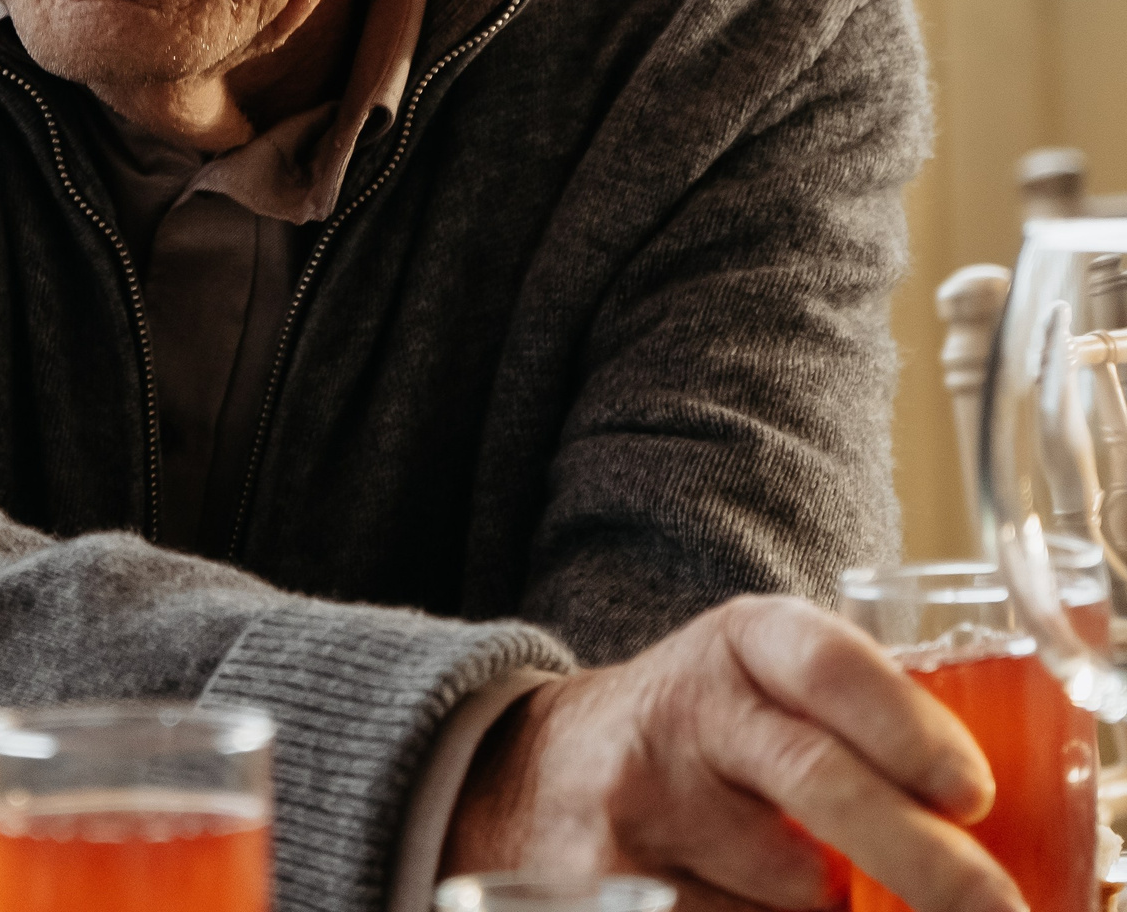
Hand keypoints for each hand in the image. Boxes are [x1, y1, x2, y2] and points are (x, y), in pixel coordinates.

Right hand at [446, 595, 1021, 911]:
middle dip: (924, 858)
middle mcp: (683, 711)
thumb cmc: (698, 735)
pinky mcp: (608, 885)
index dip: (909, 730)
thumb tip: (984, 826)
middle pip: (817, 780)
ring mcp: (639, 801)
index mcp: (738, 645)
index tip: (973, 793)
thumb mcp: (765, 690)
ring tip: (824, 889)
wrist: (537, 770)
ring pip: (789, 888)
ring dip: (837, 909)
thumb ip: (854, 727)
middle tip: (993, 905)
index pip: (828, 666)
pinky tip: (763, 902)